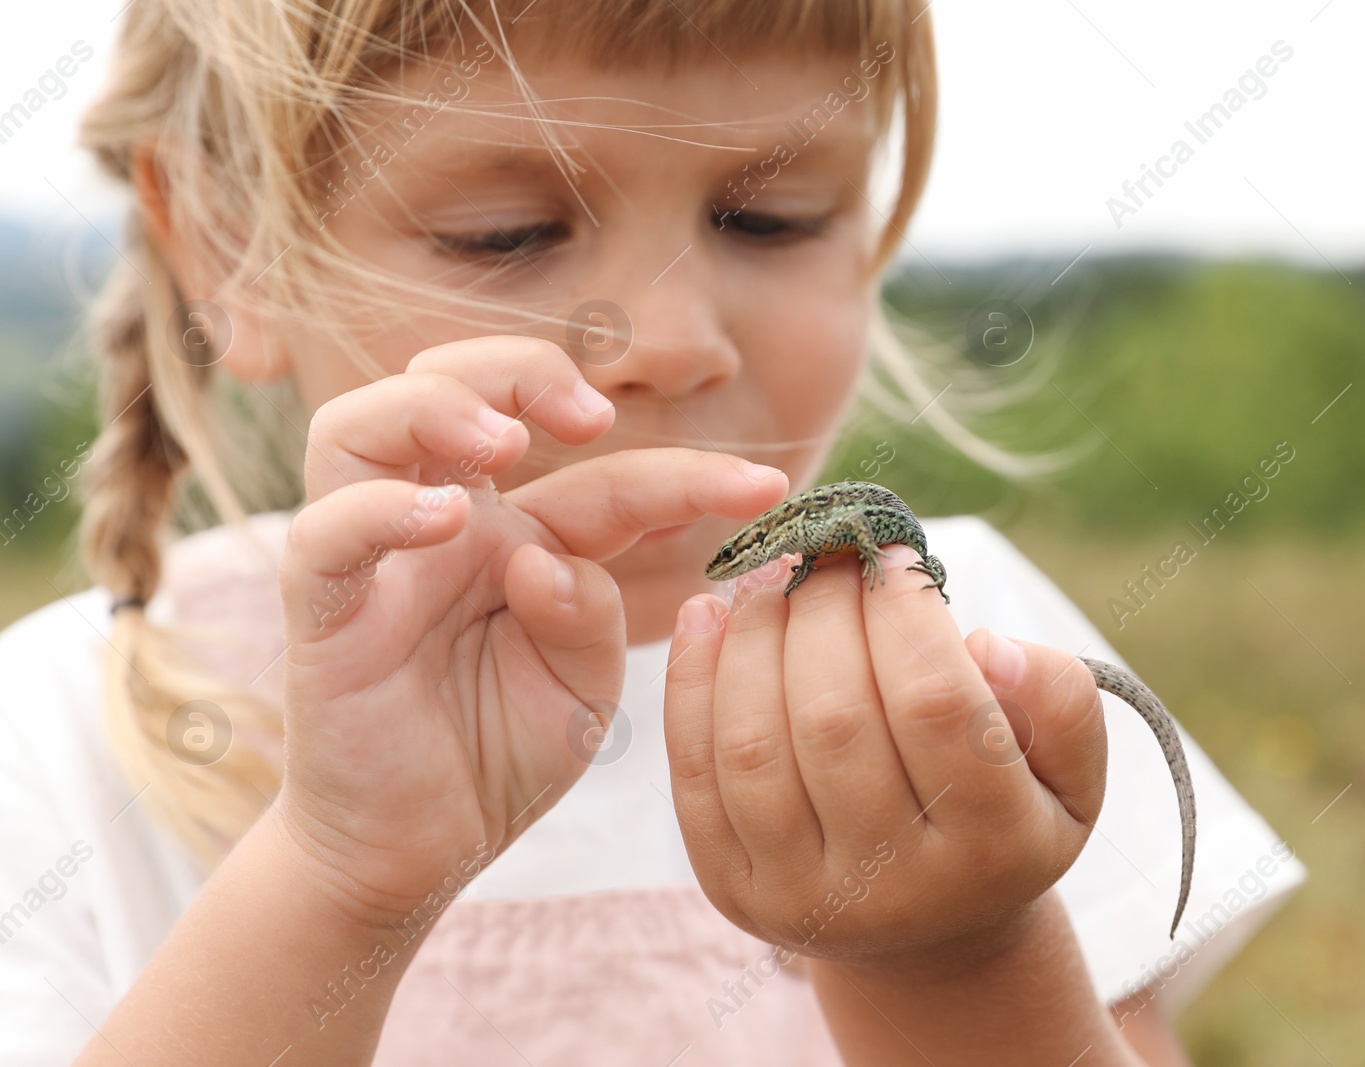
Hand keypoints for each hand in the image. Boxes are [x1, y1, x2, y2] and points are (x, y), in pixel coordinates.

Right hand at [276, 335, 788, 924]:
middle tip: (591, 416)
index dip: (686, 472)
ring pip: (360, 425)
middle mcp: (446, 526)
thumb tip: (548, 563)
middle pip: (450, 383)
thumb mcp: (580, 688)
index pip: (601, 476)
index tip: (765, 488)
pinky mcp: (321, 613)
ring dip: (436, 407)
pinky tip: (447, 520)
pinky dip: (379, 510)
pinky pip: (323, 534)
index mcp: (520, 537)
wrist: (417, 850)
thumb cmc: (499, 753)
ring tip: (507, 444)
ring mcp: (375, 560)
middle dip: (521, 370)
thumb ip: (588, 618)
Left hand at [663, 543, 1108, 968]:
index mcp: (993, 848)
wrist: (930, 929)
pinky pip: (695, 777)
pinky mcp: (733, 891)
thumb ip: (1059, 699)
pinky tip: (705, 615)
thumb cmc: (1005, 812)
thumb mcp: (1071, 769)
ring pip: (754, 745)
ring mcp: (802, 897)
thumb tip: (984, 646)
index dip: (904, 611)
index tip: (890, 551)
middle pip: (835, 720)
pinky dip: (690, 684)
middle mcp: (893, 886)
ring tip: (770, 576)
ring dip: (752, 637)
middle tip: (825, 554)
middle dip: (822, 610)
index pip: (936, 704)